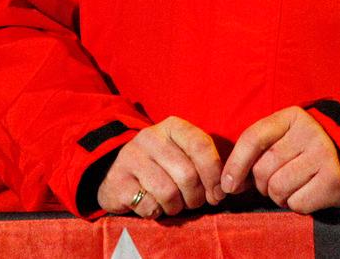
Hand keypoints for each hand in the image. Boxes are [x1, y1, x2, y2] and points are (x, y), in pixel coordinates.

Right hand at [95, 116, 225, 216]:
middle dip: (195, 197)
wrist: (117, 174)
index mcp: (172, 126)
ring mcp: (131, 157)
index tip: (218, 194)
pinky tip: (153, 206)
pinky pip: (149, 205)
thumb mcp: (183, 156)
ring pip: (168, 192)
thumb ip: (205, 167)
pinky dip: (156, 212)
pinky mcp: (118, 181)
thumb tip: (221, 192)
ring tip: (173, 205)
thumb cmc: (162, 168)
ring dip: (176, 207)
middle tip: (193, 202)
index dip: (214, 174)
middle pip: (187, 174)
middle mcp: (150, 137)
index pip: (201, 145)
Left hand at [222, 107, 339, 213]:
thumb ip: (257, 151)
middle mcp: (309, 132)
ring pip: (278, 188)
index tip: (228, 185)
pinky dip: (296, 204)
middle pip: (263, 168)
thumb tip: (229, 183)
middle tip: (274, 182)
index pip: (253, 138)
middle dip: (262, 184)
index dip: (236, 164)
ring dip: (278, 197)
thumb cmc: (305, 150)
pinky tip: (307, 193)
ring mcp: (324, 155)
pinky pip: (297, 203)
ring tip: (292, 187)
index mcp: (292, 117)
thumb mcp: (285, 137)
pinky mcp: (333, 180)